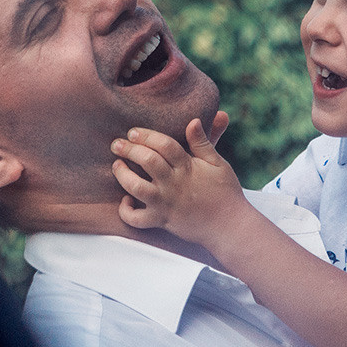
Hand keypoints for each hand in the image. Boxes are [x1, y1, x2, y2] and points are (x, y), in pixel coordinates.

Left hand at [111, 114, 246, 246]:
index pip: (164, 144)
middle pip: (147, 161)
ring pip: (136, 187)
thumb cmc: (225, 192)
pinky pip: (137, 220)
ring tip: (117, 166)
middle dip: (128, 150)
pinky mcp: (161, 221)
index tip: (132, 132)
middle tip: (116, 144)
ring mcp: (166, 203)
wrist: (230, 226)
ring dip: (123, 175)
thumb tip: (194, 120)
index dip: (146, 135)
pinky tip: (126, 200)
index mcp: (188, 167)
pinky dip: (126, 211)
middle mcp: (174, 184)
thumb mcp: (218, 163)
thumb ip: (203, 142)